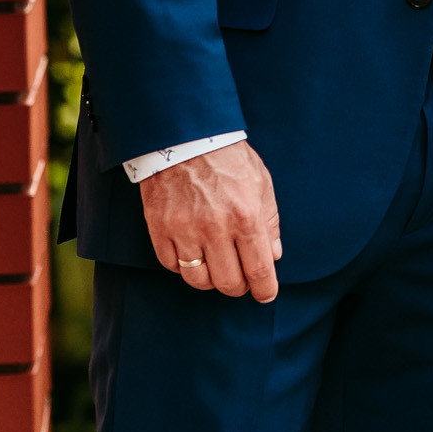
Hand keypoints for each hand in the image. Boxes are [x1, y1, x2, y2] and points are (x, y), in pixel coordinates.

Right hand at [141, 142, 282, 302]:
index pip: (259, 269)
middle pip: (228, 283)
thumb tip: (274, 256)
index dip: (265, 289)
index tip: (266, 295)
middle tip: (242, 279)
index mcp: (246, 216)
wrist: (185, 136)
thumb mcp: (261, 182)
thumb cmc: (228, 158)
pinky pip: (172, 266)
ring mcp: (184, 230)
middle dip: (239, 286)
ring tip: (217, 266)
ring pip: (198, 281)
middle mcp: (215, 228)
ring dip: (211, 280)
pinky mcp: (159, 229)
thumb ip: (270, 221)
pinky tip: (193, 253)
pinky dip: (184, 267)